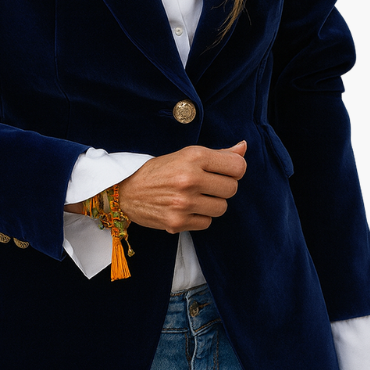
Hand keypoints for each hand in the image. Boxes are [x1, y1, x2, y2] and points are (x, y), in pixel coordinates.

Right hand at [114, 142, 247, 232]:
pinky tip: (186, 209)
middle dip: (223, 188)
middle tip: (207, 185)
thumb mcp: (186, 155)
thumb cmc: (159, 171)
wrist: (125, 191)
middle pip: (232, 189)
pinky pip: (207, 222)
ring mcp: (183, 202)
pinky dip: (200, 217)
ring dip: (212, 204)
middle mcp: (189, 178)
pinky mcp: (177, 222)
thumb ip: (217, 154)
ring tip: (196, 197)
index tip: (224, 172)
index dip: (235, 170)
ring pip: (221, 208)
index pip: (237, 166)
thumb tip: (244, 147)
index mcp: (194, 157)